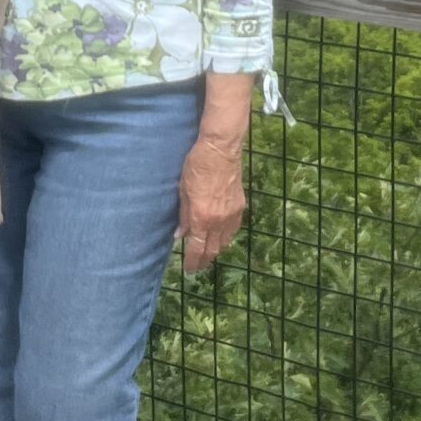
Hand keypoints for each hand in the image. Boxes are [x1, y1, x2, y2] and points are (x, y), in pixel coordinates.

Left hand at [178, 137, 244, 274]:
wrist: (220, 150)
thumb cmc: (196, 166)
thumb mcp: (182, 190)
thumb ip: (183, 215)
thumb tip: (180, 235)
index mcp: (201, 217)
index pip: (196, 249)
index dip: (192, 262)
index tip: (188, 270)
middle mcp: (218, 221)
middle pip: (212, 250)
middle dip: (204, 261)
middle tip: (196, 266)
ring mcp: (231, 215)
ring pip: (224, 242)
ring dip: (215, 251)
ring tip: (207, 254)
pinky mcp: (240, 207)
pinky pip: (233, 230)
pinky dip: (225, 238)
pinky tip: (220, 237)